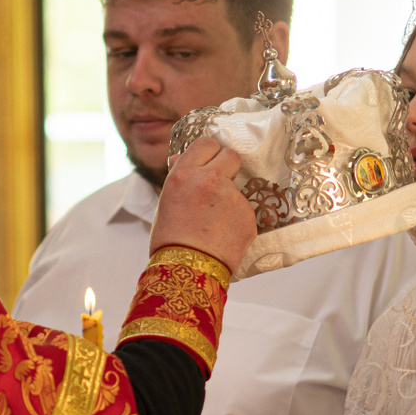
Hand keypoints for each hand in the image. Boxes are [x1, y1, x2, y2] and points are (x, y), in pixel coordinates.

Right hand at [150, 136, 254, 271]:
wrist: (186, 271)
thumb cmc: (170, 237)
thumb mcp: (166, 200)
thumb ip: (180, 177)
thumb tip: (181, 158)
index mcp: (185, 173)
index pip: (207, 143)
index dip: (209, 153)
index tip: (209, 163)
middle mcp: (211, 179)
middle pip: (231, 155)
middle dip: (227, 166)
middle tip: (220, 182)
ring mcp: (233, 197)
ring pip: (238, 187)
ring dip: (230, 198)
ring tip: (215, 223)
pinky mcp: (248, 216)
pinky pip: (245, 210)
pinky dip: (237, 220)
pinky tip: (224, 234)